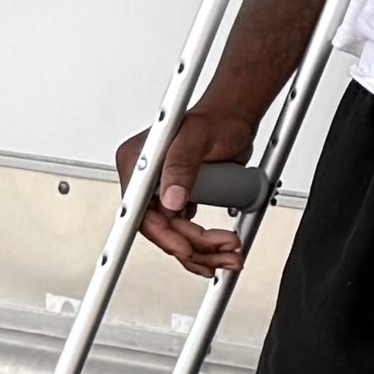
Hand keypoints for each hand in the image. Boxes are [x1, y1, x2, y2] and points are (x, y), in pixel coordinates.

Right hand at [137, 100, 263, 272]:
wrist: (235, 119)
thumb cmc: (216, 120)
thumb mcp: (196, 137)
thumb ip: (181, 165)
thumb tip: (170, 199)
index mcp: (138, 163)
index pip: (140, 210)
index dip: (162, 234)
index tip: (184, 248)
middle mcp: (147, 180)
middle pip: (161, 228)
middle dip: (193, 245)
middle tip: (223, 249)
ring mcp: (163, 191)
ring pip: (176, 234)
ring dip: (203, 250)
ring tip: (230, 254)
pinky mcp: (180, 198)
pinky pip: (186, 231)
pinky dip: (205, 244)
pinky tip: (222, 247)